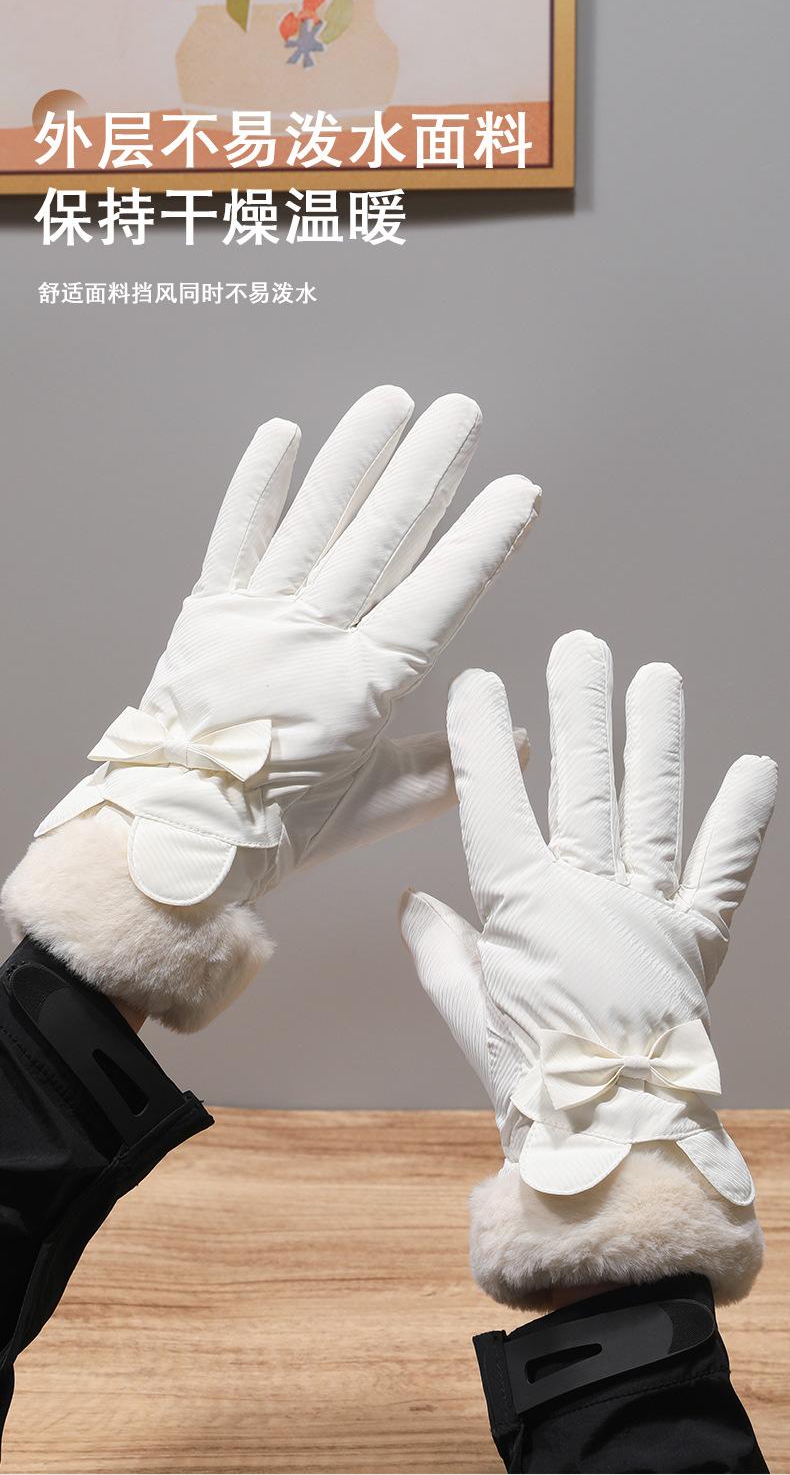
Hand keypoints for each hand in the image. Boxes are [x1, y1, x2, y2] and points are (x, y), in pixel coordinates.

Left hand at [37, 387, 540, 905]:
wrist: (173, 834)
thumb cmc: (276, 828)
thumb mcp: (375, 809)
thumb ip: (449, 770)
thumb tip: (511, 741)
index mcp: (362, 688)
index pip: (436, 600)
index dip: (481, 543)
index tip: (518, 493)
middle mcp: (311, 640)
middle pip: (381, 541)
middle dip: (427, 471)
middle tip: (462, 415)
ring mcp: (256, 619)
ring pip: (315, 524)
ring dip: (356, 458)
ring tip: (392, 403)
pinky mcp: (208, 612)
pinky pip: (235, 538)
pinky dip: (258, 487)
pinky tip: (284, 435)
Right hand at [402, 631, 776, 1206]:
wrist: (614, 1148)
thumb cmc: (536, 1086)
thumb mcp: (473, 1017)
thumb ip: (445, 955)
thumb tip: (414, 907)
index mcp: (523, 911)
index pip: (494, 805)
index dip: (483, 739)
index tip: (478, 682)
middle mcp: (589, 898)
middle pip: (582, 787)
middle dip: (581, 711)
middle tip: (582, 647)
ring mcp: (648, 916)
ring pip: (650, 812)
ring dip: (655, 741)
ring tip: (659, 679)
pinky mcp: (697, 944)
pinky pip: (721, 873)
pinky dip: (740, 823)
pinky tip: (755, 768)